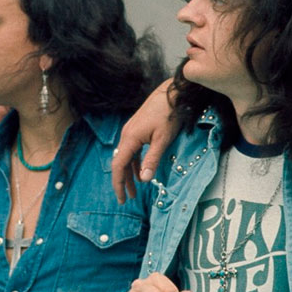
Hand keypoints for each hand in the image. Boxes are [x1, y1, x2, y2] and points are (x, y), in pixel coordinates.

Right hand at [111, 78, 178, 203]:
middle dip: (123, 181)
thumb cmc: (169, 114)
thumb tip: (144, 179)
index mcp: (130, 138)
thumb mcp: (163, 140)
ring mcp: (131, 131)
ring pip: (126, 157)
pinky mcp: (138, 128)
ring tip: (135, 189)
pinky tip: (141, 171)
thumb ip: (152, 159)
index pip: (118, 166)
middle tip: (127, 198)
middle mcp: (127, 134)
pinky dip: (135, 163)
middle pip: (120, 163)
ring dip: (129, 173)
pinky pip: (132, 150)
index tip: (122, 198)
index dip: (118, 183)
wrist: (173, 92)